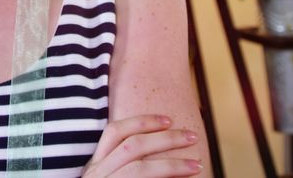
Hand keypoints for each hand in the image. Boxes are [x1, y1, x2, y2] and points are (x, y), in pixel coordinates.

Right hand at [82, 115, 202, 176]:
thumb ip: (124, 167)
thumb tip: (159, 154)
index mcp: (96, 167)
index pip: (114, 132)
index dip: (142, 122)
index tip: (168, 119)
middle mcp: (98, 175)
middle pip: (132, 146)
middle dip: (165, 139)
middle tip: (192, 137)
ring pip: (140, 169)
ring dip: (172, 165)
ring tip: (196, 166)